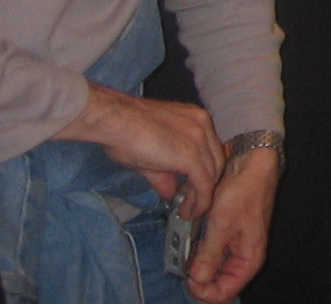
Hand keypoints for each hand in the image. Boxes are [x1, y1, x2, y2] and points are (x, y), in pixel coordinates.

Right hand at [57, 83, 225, 215]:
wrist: (114, 121)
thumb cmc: (125, 132)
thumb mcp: (151, 155)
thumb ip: (166, 174)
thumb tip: (171, 194)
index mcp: (196, 120)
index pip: (210, 151)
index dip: (205, 174)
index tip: (194, 191)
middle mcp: (203, 125)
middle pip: (215, 162)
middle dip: (205, 187)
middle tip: (190, 204)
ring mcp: (199, 138)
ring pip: (212, 174)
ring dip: (201, 197)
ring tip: (187, 211)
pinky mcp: (190, 155)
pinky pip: (203, 184)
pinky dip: (199, 201)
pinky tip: (189, 211)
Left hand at [187, 146, 277, 302]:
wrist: (251, 163)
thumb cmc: (244, 191)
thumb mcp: (222, 224)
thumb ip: (209, 255)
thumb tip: (196, 279)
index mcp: (248, 260)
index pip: (223, 293)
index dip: (202, 290)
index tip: (187, 276)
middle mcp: (242, 257)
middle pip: (216, 283)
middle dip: (197, 277)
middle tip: (182, 262)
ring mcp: (233, 246)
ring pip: (210, 268)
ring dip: (195, 261)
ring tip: (185, 246)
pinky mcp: (225, 235)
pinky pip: (209, 252)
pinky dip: (197, 248)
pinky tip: (189, 237)